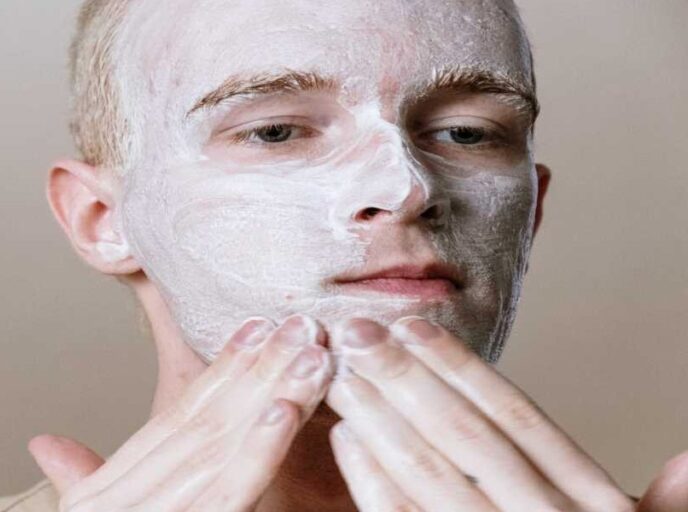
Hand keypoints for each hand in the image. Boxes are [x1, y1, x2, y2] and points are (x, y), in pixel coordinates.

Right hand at [28, 315, 333, 510]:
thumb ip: (82, 481)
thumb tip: (45, 442)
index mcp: (102, 497)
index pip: (171, 423)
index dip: (219, 372)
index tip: (260, 327)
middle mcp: (112, 502)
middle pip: (199, 423)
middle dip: (255, 371)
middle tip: (302, 324)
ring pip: (216, 448)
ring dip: (267, 396)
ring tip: (308, 355)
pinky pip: (224, 494)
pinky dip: (255, 452)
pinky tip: (284, 413)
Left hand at [324, 316, 643, 510]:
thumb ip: (654, 507)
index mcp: (592, 507)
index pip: (519, 420)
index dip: (461, 369)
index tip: (412, 326)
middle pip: (464, 436)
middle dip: (403, 378)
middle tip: (355, 332)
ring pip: (429, 473)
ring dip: (378, 418)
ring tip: (341, 374)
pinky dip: (370, 480)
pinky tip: (344, 439)